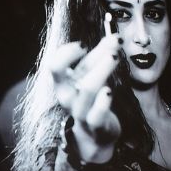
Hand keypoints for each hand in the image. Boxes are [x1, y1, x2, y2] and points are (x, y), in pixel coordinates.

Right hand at [48, 35, 122, 162]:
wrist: (95, 133)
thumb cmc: (92, 98)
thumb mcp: (93, 74)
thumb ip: (102, 54)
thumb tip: (115, 36)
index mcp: (63, 82)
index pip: (55, 64)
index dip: (67, 52)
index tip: (84, 45)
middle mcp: (67, 96)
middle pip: (70, 73)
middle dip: (92, 56)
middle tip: (114, 43)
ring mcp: (79, 110)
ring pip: (87, 89)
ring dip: (102, 70)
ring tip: (115, 57)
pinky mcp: (95, 123)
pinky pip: (96, 113)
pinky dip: (103, 101)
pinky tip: (108, 91)